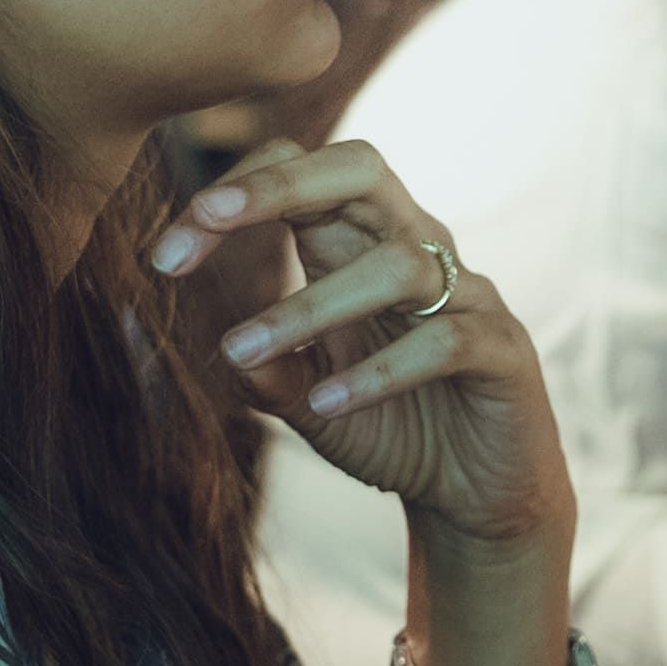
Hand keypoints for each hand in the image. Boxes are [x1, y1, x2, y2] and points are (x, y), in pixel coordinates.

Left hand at [149, 139, 572, 553]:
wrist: (477, 495)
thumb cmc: (389, 427)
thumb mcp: (307, 402)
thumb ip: (266, 370)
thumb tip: (214, 347)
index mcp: (360, 245)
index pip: (302, 174)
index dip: (232, 195)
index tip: (164, 257)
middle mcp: (416, 250)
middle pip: (361, 169)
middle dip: (279, 185)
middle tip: (205, 217)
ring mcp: (468, 295)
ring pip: (398, 263)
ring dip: (311, 305)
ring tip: (243, 351)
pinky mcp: (502, 351)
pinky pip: (445, 340)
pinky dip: (378, 371)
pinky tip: (327, 402)